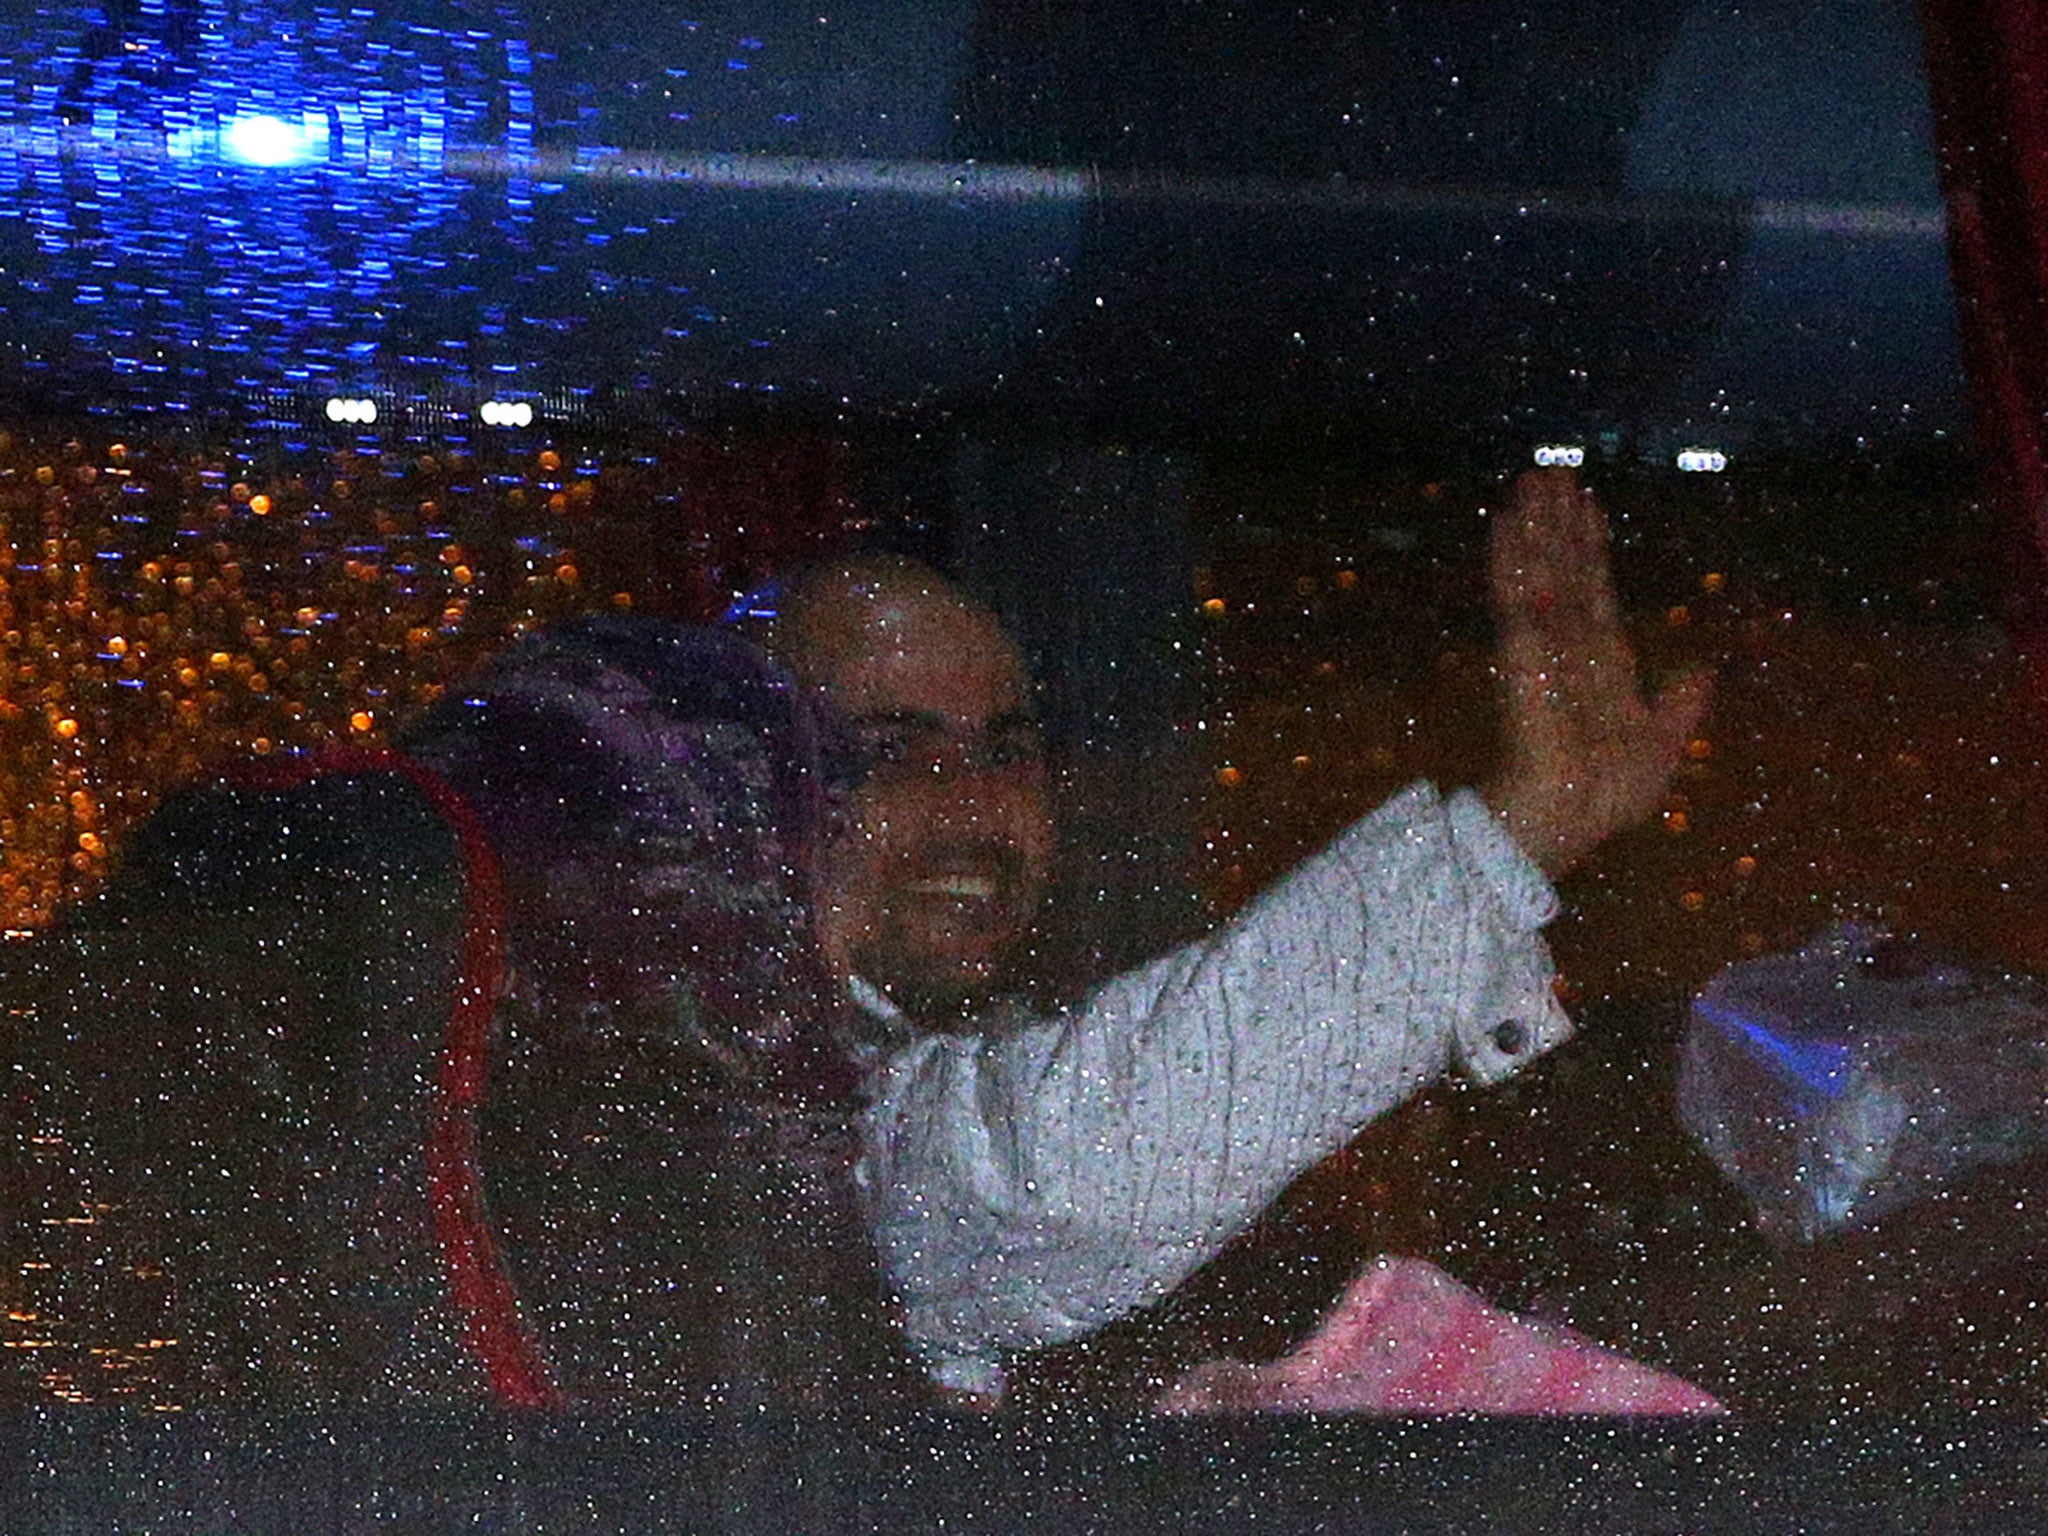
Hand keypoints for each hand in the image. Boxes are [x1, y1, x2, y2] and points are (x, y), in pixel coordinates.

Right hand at [1484, 468, 1712, 877]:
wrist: (1569, 825)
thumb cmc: (1608, 797)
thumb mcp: (1663, 747)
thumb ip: (1680, 704)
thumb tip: (1706, 667)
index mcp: (1604, 664)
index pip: (1597, 591)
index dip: (1591, 548)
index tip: (1588, 505)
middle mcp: (1570, 645)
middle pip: (1565, 569)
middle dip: (1558, 522)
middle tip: (1549, 470)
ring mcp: (1542, 647)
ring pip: (1541, 573)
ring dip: (1535, 525)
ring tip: (1529, 477)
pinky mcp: (1520, 657)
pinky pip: (1516, 600)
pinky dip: (1511, 560)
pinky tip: (1506, 521)